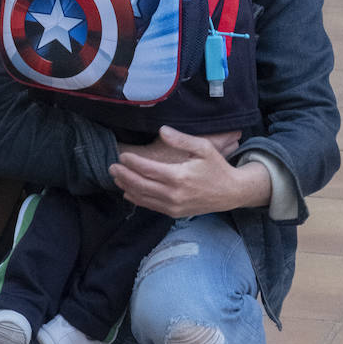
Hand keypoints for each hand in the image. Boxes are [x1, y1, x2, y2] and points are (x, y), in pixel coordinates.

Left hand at [110, 126, 268, 217]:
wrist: (231, 193)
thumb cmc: (217, 167)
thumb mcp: (203, 148)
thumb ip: (181, 139)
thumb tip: (161, 130)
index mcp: (180, 176)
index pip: (148, 170)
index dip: (133, 163)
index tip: (122, 156)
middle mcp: (174, 194)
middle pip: (141, 185)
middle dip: (124, 176)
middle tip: (112, 167)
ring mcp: (173, 206)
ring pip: (143, 198)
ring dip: (127, 188)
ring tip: (116, 178)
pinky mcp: (174, 213)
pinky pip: (151, 206)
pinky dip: (137, 199)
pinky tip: (128, 192)